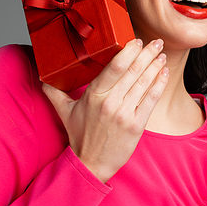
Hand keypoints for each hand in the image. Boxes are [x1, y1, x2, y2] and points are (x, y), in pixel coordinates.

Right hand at [41, 39, 168, 182]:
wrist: (91, 164)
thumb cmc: (80, 136)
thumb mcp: (64, 111)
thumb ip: (54, 92)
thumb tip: (43, 77)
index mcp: (94, 94)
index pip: (115, 66)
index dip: (129, 51)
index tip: (137, 41)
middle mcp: (110, 102)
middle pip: (133, 71)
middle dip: (147, 54)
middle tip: (156, 42)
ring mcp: (124, 113)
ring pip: (144, 83)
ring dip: (155, 66)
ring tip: (162, 55)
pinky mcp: (136, 125)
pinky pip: (151, 100)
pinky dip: (159, 84)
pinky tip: (164, 73)